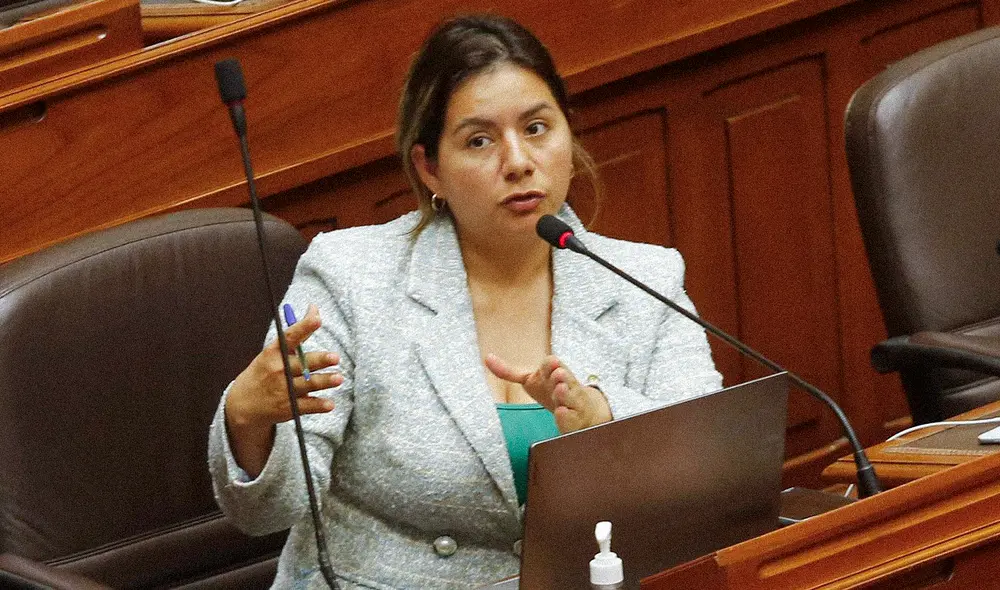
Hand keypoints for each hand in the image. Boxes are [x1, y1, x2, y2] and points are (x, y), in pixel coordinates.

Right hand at [225, 303, 341, 475]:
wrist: (243, 405)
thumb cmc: (264, 372)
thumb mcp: (274, 352)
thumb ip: (298, 333)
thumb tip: (315, 309)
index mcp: (273, 353)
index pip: (290, 337)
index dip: (303, 327)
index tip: (317, 318)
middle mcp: (278, 370)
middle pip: (302, 363)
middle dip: (319, 360)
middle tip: (334, 357)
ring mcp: (283, 390)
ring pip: (308, 384)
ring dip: (324, 382)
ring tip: (338, 378)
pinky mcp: (288, 408)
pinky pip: (307, 406)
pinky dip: (319, 405)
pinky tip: (330, 403)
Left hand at [485, 353, 611, 432]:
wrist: (582, 411)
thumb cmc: (551, 391)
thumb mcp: (530, 379)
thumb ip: (508, 371)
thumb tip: (487, 357)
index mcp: (553, 373)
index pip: (552, 365)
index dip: (550, 365)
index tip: (552, 363)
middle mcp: (564, 385)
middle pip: (564, 378)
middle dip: (561, 377)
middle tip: (558, 375)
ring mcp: (572, 402)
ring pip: (570, 396)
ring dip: (565, 394)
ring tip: (560, 391)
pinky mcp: (575, 419)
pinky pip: (571, 418)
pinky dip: (566, 415)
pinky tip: (561, 413)